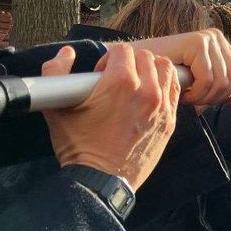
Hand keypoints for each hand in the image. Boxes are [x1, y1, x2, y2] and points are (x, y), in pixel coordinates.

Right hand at [41, 44, 178, 190]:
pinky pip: (175, 90)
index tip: (101, 74)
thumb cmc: (79, 146)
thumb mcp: (57, 108)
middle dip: (130, 62)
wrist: (100, 180)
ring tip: (137, 82)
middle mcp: (147, 90)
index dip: (108, 58)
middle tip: (117, 78)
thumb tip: (67, 53)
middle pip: (146, 57)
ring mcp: (162, 106)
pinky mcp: (170, 120)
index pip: (123, 50)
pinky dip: (165, 85)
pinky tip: (152, 94)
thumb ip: (55, 72)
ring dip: (152, 70)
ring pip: (166, 69)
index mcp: (121, 82)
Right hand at [131, 29, 230, 106]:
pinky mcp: (196, 42)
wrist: (134, 69)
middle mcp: (217, 38)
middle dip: (214, 98)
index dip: (226, 95)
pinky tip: (181, 91)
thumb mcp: (200, 89)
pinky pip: (208, 78)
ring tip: (185, 95)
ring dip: (202, 97)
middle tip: (192, 99)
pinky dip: (195, 93)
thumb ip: (224, 94)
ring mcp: (208, 38)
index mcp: (222, 47)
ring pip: (222, 82)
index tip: (203, 98)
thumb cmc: (165, 80)